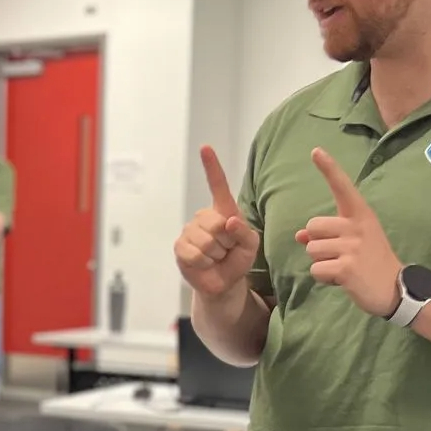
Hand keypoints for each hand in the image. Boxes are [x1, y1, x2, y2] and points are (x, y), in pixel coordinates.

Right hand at [175, 146, 258, 297]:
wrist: (223, 283)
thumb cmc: (237, 259)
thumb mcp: (251, 245)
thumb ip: (244, 232)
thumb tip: (227, 222)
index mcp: (222, 210)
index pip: (217, 185)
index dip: (211, 167)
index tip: (205, 148)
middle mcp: (204, 217)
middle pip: (215, 222)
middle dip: (226, 242)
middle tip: (226, 249)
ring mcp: (189, 231)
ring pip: (206, 240)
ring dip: (216, 254)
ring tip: (216, 257)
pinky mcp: (180, 247)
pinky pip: (194, 252)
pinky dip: (204, 262)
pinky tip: (205, 263)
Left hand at [299, 149, 400, 316]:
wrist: (395, 288)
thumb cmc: (371, 262)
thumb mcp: (354, 242)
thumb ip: (328, 234)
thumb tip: (300, 235)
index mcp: (361, 214)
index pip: (342, 187)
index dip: (328, 169)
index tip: (315, 150)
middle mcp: (357, 226)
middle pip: (312, 226)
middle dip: (317, 243)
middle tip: (340, 255)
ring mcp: (353, 246)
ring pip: (311, 250)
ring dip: (322, 263)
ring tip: (344, 268)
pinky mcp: (346, 267)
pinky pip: (316, 269)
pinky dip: (324, 278)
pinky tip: (343, 279)